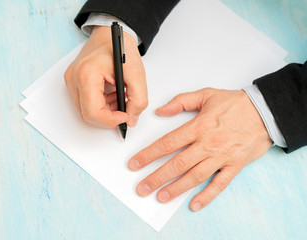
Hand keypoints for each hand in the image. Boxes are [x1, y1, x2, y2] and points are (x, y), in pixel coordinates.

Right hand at [64, 26, 147, 127]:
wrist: (110, 33)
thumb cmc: (121, 48)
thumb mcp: (137, 74)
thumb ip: (138, 100)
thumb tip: (131, 120)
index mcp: (87, 74)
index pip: (93, 112)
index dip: (111, 120)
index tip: (125, 116)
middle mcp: (74, 78)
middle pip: (88, 115)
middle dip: (109, 117)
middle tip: (125, 109)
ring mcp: (71, 80)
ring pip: (86, 112)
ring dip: (105, 112)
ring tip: (119, 97)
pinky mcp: (73, 82)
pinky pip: (85, 104)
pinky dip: (100, 105)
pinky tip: (111, 95)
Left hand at [128, 88, 271, 210]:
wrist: (266, 111)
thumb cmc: (236, 104)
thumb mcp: (206, 94)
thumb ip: (180, 101)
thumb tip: (160, 110)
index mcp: (198, 127)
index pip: (167, 143)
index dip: (148, 155)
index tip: (135, 164)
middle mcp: (207, 144)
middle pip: (177, 164)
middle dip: (157, 177)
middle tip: (142, 188)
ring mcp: (221, 157)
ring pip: (194, 176)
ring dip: (176, 189)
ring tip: (160, 197)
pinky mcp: (234, 166)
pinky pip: (219, 184)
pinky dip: (207, 196)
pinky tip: (194, 204)